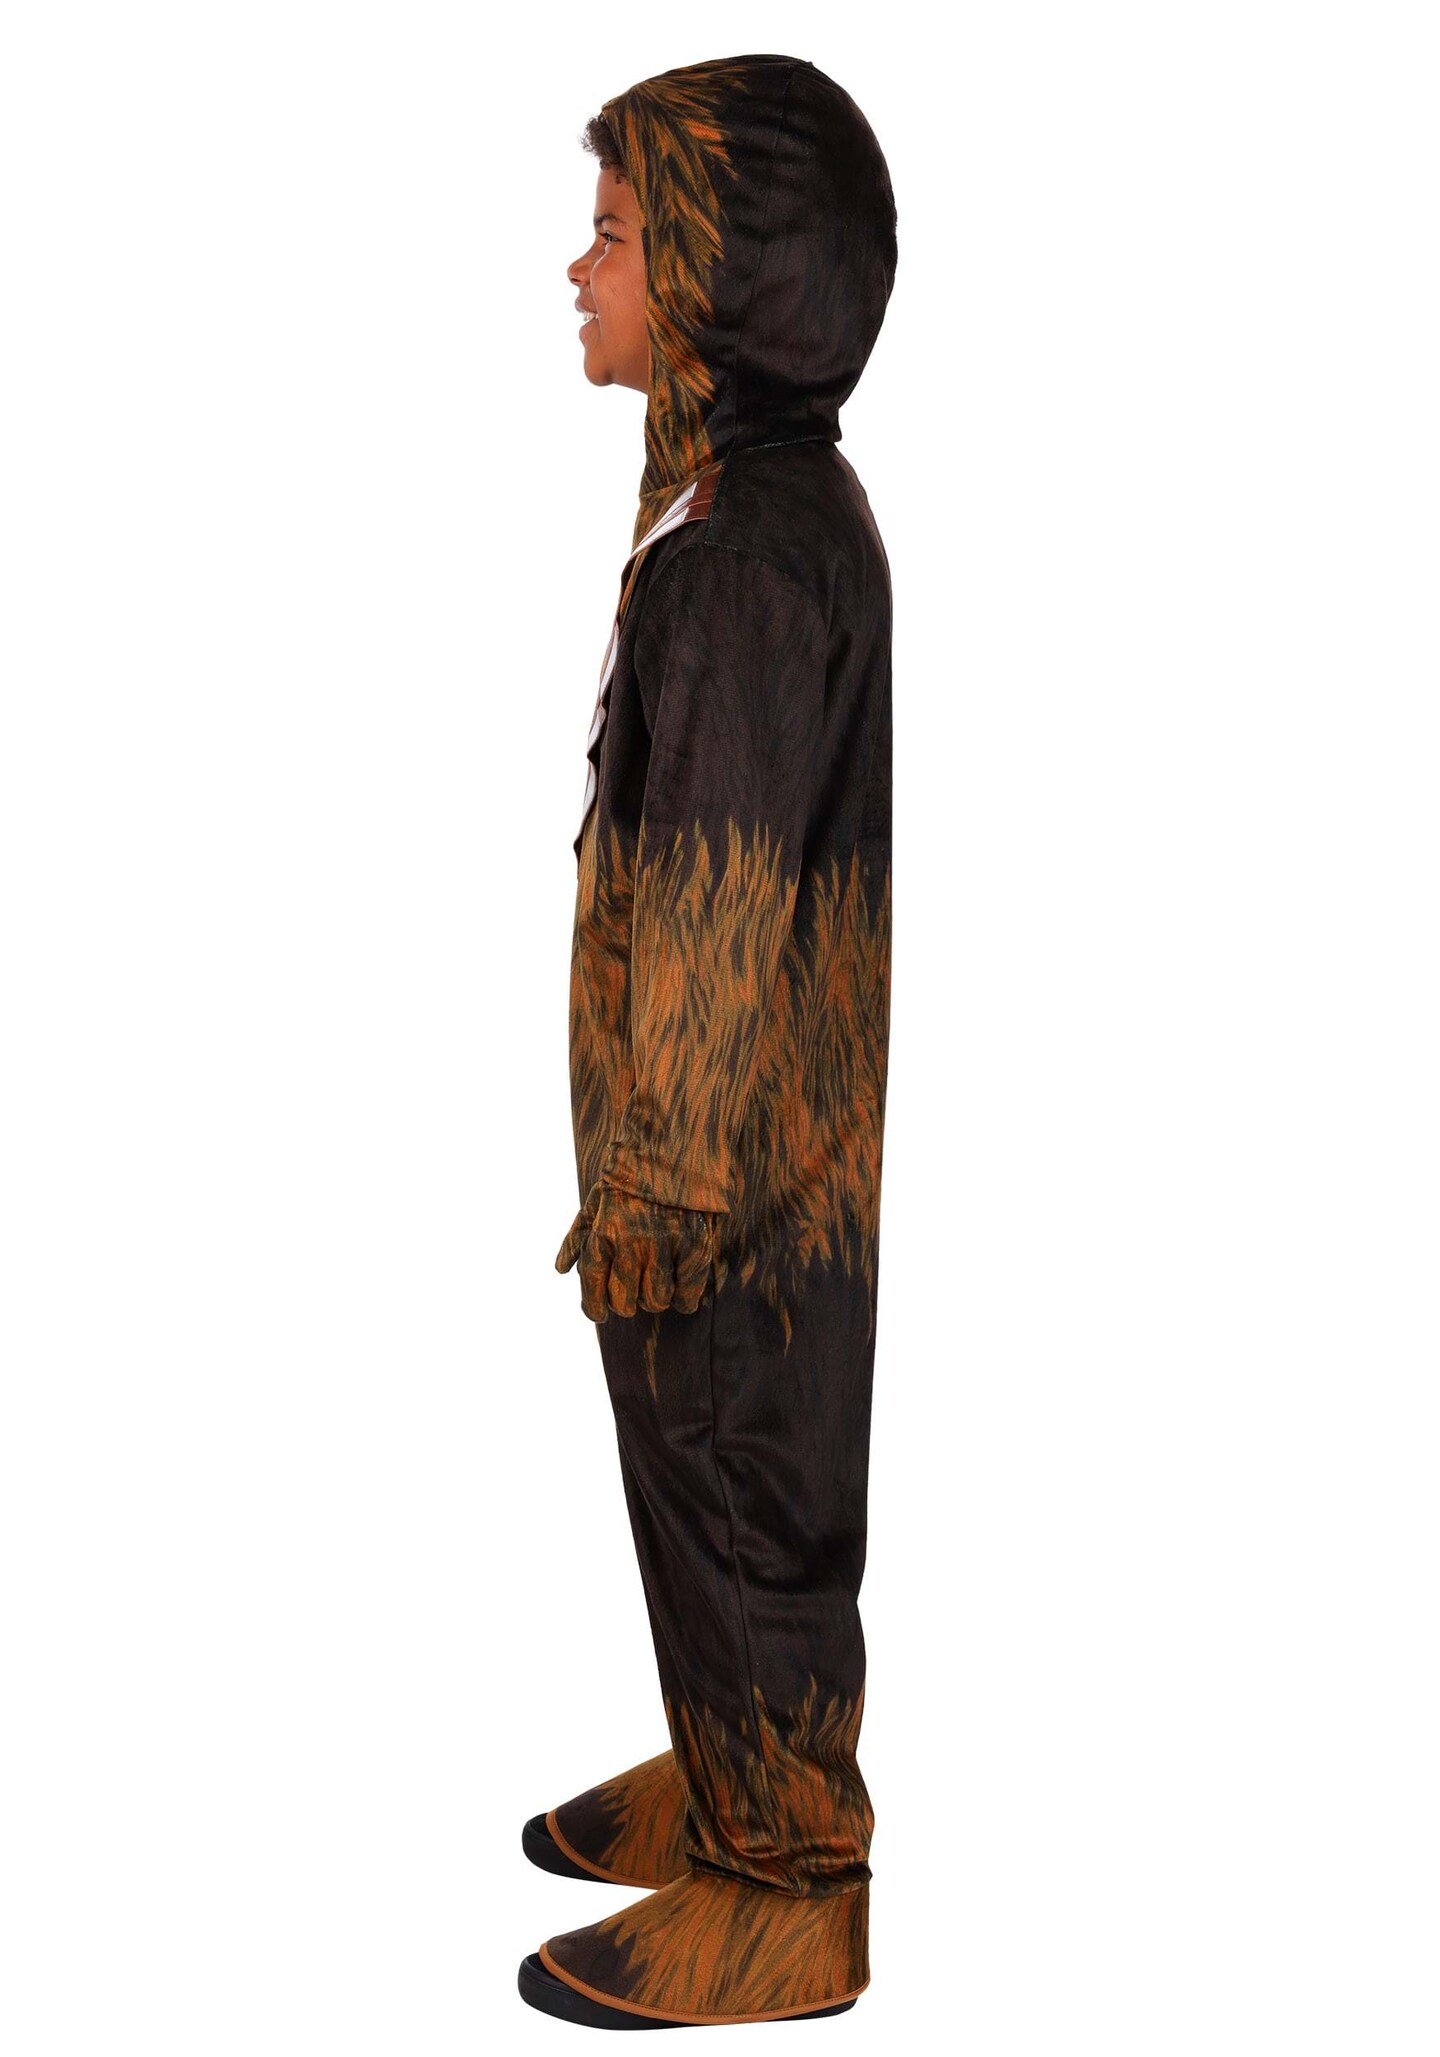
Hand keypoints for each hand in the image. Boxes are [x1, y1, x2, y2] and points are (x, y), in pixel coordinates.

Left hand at [555, 1179, 723, 1321]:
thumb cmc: (630, 1177)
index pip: (593, 1288)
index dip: (594, 1308)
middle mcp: (631, 1242)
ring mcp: (665, 1244)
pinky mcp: (695, 1245)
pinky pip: (688, 1294)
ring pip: (656, 1301)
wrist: (673, 1145)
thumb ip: (578, 1237)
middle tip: (631, 1294)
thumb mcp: (596, 1200)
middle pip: (624, 1302)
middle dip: (625, 1303)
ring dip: (654, 1299)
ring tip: (656, 1285)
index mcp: (603, 1232)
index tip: (599, 1312)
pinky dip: (684, 1298)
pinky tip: (680, 1286)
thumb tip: (561, 1270)